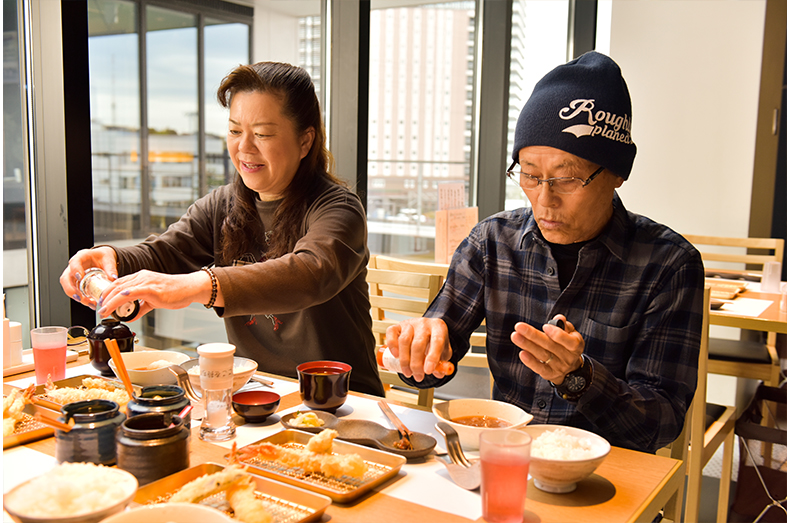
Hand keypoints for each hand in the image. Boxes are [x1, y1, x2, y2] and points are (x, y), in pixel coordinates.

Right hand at [60, 247, 117, 307]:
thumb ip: (111, 268)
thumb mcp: (108, 259)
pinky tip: (90, 303)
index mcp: (81, 256)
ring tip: (89, 303)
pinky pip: (75, 291)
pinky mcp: (76, 283)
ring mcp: (73, 275)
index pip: (74, 262)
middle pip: (65, 278)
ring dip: (76, 296)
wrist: (102, 259)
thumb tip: (113, 278)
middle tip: (80, 297)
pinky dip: (81, 298)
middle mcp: (74, 266)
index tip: (80, 277)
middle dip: (70, 289)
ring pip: (68, 287)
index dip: (75, 270)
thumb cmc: (103, 257)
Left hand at [96, 269, 216, 321]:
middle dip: (104, 297)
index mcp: (141, 277)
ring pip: (120, 289)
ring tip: (103, 310)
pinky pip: (129, 294)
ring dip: (108, 301)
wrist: (190, 288)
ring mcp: (145, 281)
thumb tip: (130, 317)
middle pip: (115, 285)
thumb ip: (141, 308)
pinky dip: (118, 301)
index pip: (119, 283)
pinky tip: (112, 308)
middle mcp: (141, 276)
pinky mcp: (150, 288)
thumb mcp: (154, 301)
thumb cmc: (176, 293)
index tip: (103, 303)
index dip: (108, 293)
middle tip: (99, 309)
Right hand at [385, 317, 452, 380]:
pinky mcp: (398, 326)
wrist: (427, 330)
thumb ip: (442, 364)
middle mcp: (424, 324)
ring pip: (404, 340)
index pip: (437, 341)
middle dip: (416, 364)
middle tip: (418, 376)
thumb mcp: (444, 352)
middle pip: (418, 343)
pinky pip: (391, 333)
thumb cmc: (435, 341)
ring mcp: (410, 323)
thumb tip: (438, 374)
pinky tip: (396, 356)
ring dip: (404, 360)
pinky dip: (392, 345)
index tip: (428, 371)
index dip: (432, 357)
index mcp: (439, 328)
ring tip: (408, 372)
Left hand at [511, 315, 583, 383]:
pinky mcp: (550, 374)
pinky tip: (522, 353)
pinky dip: (530, 361)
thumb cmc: (567, 345)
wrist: (571, 368)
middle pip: (550, 346)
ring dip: (527, 345)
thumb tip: (559, 318)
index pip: (569, 342)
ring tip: (515, 336)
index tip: (544, 326)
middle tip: (519, 326)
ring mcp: (559, 367)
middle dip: (533, 335)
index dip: (557, 334)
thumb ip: (564, 325)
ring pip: (542, 355)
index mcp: (576, 345)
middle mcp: (568, 357)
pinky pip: (539, 368)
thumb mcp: (570, 334)